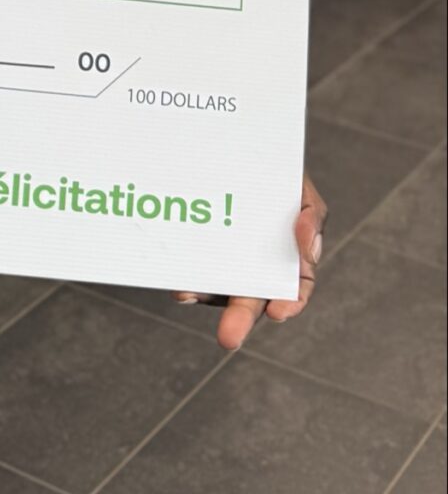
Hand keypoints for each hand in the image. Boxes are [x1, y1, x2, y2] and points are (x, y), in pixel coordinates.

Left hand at [175, 170, 324, 351]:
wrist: (238, 154)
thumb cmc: (278, 178)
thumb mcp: (302, 191)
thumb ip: (312, 217)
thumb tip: (309, 247)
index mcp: (288, 262)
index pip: (294, 291)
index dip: (289, 304)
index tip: (278, 312)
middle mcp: (256, 270)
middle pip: (250, 301)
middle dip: (239, 321)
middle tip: (229, 339)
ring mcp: (224, 263)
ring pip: (216, 289)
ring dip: (204, 297)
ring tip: (189, 294)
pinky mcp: (197, 253)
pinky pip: (191, 271)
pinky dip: (186, 281)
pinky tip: (180, 285)